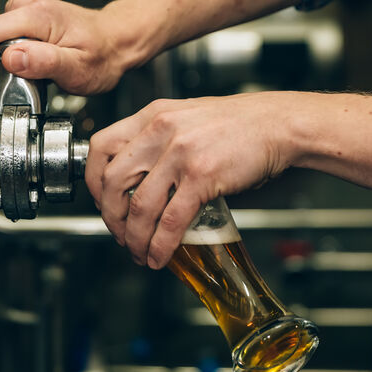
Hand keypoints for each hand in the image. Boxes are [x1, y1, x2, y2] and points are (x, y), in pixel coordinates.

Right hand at [0, 0, 147, 94]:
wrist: (118, 42)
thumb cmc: (103, 56)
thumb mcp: (77, 68)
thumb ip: (43, 63)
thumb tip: (11, 59)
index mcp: (36, 15)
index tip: (1, 82)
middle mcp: (28, 5)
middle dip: (0, 64)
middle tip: (28, 79)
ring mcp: (27, 7)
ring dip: (10, 60)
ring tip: (38, 71)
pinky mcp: (28, 15)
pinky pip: (7, 36)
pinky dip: (17, 53)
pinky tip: (39, 61)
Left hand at [85, 93, 296, 268]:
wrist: (278, 124)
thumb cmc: (238, 123)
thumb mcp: (187, 118)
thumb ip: (160, 140)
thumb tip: (143, 177)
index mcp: (153, 115)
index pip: (101, 147)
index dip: (93, 182)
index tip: (102, 202)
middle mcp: (160, 131)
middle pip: (111, 181)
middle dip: (111, 217)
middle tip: (120, 234)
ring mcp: (181, 153)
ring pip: (139, 206)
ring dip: (134, 238)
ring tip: (140, 253)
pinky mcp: (202, 176)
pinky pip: (171, 219)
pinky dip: (161, 244)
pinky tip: (160, 255)